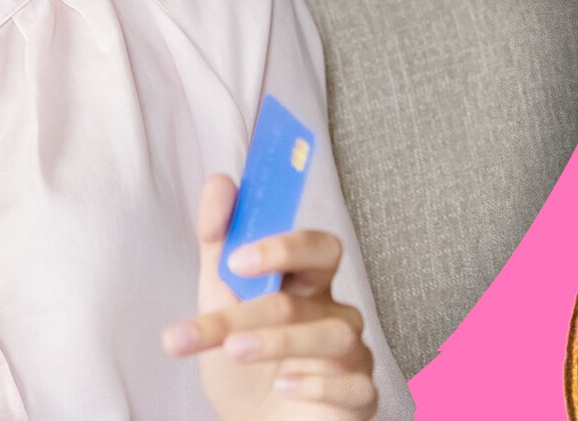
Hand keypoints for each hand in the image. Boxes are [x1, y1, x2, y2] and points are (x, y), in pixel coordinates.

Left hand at [161, 173, 376, 419]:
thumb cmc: (241, 361)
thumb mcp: (218, 299)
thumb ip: (218, 242)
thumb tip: (221, 181)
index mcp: (306, 284)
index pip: (317, 246)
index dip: (283, 245)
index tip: (236, 258)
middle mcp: (334, 313)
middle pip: (316, 291)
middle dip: (261, 302)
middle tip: (219, 313)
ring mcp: (351, 355)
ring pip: (328, 334)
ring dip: (276, 341)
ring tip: (233, 352)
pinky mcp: (360, 396)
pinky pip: (351, 383)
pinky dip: (315, 381)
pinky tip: (286, 384)